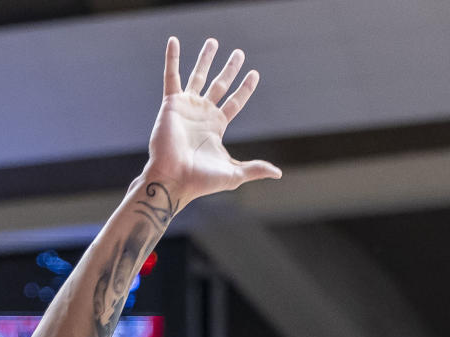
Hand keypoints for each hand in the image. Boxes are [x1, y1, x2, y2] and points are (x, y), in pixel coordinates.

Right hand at [145, 37, 281, 206]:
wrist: (174, 179)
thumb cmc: (201, 181)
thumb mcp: (234, 174)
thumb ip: (255, 168)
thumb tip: (278, 173)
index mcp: (217, 127)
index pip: (235, 102)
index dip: (245, 89)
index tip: (255, 74)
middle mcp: (203, 114)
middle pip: (220, 85)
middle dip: (230, 69)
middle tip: (239, 53)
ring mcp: (187, 107)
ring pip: (199, 76)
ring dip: (206, 58)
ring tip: (214, 41)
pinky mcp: (171, 104)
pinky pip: (171, 76)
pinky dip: (172, 58)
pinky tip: (174, 41)